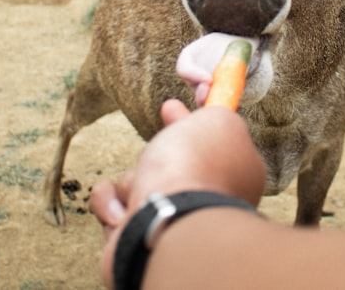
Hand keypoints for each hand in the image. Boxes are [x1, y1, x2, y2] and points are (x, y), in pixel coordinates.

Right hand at [90, 99, 265, 286]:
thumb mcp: (220, 121)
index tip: (175, 106)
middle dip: (158, 152)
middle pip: (172, 163)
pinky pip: (112, 208)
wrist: (164, 219)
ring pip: (137, 182)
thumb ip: (218, 112)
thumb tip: (212, 107)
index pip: (213, 143)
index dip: (193, 121)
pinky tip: (123, 213)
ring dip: (132, 179)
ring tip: (145, 188)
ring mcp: (168, 221)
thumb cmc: (196, 167)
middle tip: (156, 147)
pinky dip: (112, 205)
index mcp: (233, 175)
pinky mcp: (133, 238)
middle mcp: (203, 201)